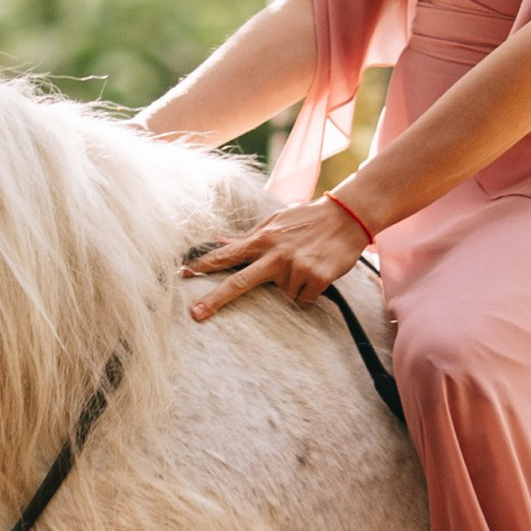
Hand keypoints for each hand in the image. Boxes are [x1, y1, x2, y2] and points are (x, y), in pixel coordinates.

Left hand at [181, 194, 368, 317]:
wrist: (347, 217)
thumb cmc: (308, 219)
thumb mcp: (275, 221)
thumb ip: (248, 236)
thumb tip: (218, 242)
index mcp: (262, 239)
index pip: (226, 255)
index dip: (203, 265)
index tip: (182, 273)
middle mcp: (275, 254)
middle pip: (239, 282)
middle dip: (215, 298)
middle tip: (195, 314)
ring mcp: (295, 268)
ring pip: (282, 295)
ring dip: (291, 286)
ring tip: (305, 265)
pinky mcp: (315, 278)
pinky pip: (302, 300)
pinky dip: (308, 292)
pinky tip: (316, 273)